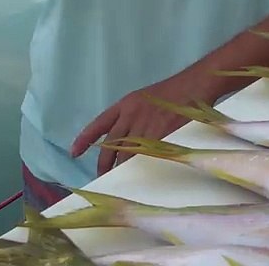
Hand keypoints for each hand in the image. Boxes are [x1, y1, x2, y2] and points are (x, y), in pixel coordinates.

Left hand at [69, 71, 213, 174]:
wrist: (194, 85)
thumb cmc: (173, 93)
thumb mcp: (144, 99)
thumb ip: (131, 118)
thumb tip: (123, 142)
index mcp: (125, 105)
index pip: (98, 124)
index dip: (84, 139)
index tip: (74, 153)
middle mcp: (130, 116)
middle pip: (110, 147)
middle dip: (105, 166)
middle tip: (103, 178)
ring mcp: (145, 128)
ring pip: (126, 157)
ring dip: (122, 172)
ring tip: (120, 183)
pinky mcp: (160, 138)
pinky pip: (145, 159)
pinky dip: (141, 170)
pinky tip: (140, 179)